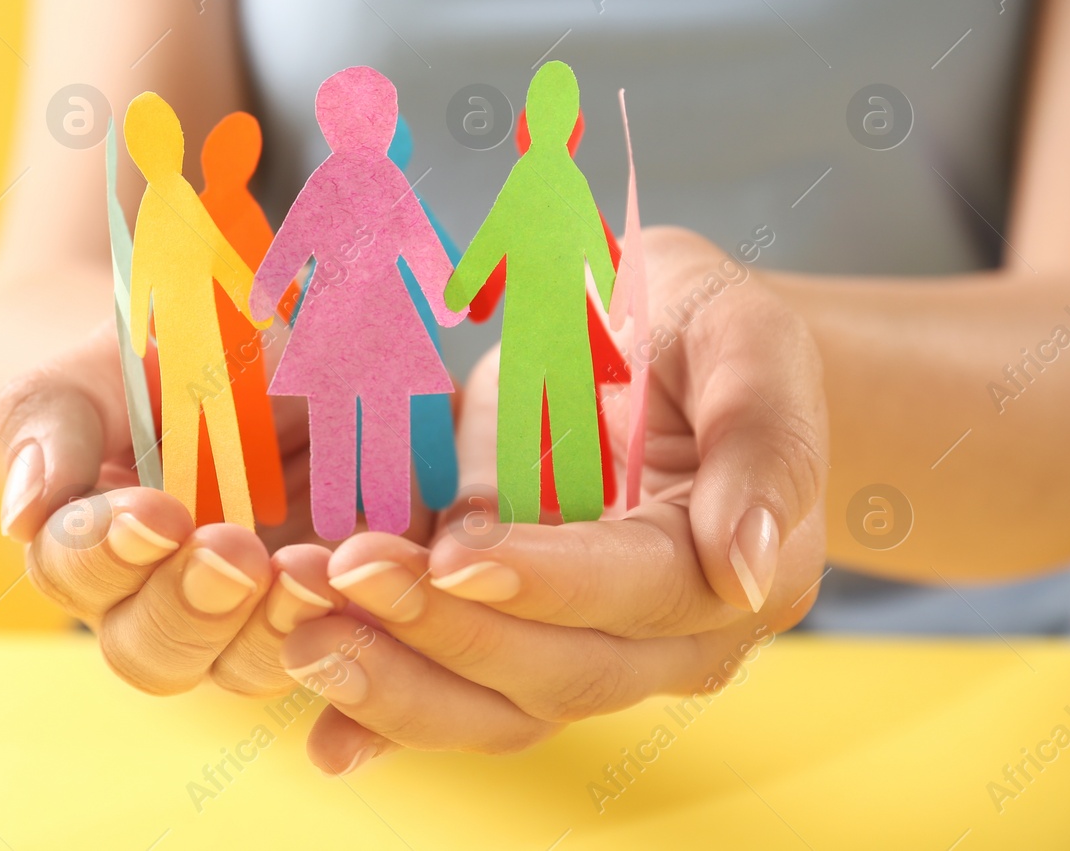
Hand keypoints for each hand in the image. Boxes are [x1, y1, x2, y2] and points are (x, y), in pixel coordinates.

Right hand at [0, 320, 429, 694]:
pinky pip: (332, 641)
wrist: (240, 347)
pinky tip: (360, 577)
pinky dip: (344, 619)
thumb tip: (21, 514)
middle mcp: (155, 602)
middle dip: (191, 605)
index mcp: (84, 548)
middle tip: (233, 553)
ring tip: (306, 571)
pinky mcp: (320, 602)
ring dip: (272, 627)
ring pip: (243, 665)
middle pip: (154, 650)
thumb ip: (52, 429)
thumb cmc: (145, 363)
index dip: (110, 552)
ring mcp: (241, 615)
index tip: (155, 511)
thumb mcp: (92, 371)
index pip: (76, 572)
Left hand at [278, 226, 828, 770]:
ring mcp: (589, 654)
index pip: (635, 590)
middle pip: (557, 669)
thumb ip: (764, 442)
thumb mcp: (749, 338)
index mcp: (734, 567)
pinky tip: (325, 739)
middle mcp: (666, 639)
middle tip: (343, 574)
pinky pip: (461, 703)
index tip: (456, 555)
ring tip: (306, 633)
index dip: (545, 581)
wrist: (665, 352)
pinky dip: (390, 723)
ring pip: (499, 707)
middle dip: (445, 630)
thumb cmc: (701, 330)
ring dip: (399, 682)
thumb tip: (742, 568)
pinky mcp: (520, 648)